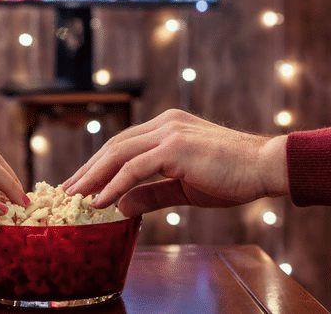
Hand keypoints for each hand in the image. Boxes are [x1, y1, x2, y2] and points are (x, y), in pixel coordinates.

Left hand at [62, 109, 287, 216]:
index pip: (123, 145)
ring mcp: (168, 133)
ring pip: (118, 154)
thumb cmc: (232, 177)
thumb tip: (122, 207)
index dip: (98, 165)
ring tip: (73, 198)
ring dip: (92, 177)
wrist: (266, 167)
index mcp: (167, 127)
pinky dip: (113, 185)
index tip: (80, 184)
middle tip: (65, 191)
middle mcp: (164, 123)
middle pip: (114, 147)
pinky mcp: (174, 148)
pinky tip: (98, 201)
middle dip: (87, 170)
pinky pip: (134, 168)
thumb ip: (151, 194)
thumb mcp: (184, 188)